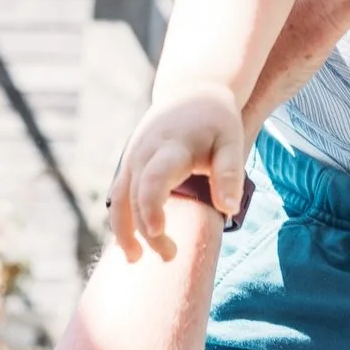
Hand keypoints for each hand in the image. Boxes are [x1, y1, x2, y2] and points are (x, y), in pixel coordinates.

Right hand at [108, 84, 245, 263]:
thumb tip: (228, 210)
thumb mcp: (232, 140)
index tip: (158, 234)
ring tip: (135, 259)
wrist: (192, 90)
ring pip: (117, 198)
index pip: (154, 181)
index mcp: (171, 147)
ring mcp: (131, 157)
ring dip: (122, 230)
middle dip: (145, 231)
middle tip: (170, 256)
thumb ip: (230, 174)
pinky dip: (121, 217)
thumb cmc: (216, 120)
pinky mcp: (128, 163)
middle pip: (133, 198)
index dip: (151, 209)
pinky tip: (130, 240)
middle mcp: (144, 153)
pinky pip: (117, 194)